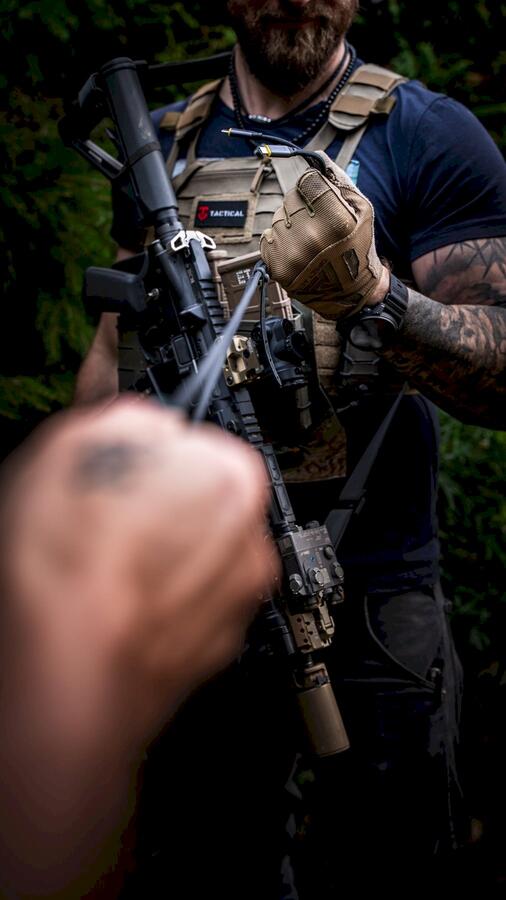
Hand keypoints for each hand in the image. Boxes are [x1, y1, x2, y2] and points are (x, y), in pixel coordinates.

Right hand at [2, 400, 277, 746]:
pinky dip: (158, 603)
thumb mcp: (75, 449)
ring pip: (194, 559)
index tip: (122, 463)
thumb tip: (130, 409)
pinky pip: (187, 607)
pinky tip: (110, 605)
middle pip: (200, 503)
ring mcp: (234, 603)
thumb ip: (121, 417)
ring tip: (97, 568)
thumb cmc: (68, 576)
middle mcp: (249, 542)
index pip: (196, 442)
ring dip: (159, 556)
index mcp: (229, 477)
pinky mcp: (211, 653)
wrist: (63, 686)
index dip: (149, 452)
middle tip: (101, 516)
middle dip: (158, 503)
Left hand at [260, 152, 388, 319]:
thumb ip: (339, 181)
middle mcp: (311, 238)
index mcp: (335, 221)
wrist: (351, 293)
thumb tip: (318, 157)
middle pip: (291, 197)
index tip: (320, 197)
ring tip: (309, 239)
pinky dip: (281, 240)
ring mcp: (292, 255)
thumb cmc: (358, 248)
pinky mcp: (278, 268)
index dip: (313, 186)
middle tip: (317, 223)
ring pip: (278, 217)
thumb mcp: (362, 210)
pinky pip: (269, 237)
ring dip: (290, 222)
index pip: (306, 180)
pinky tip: (298, 250)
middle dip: (303, 204)